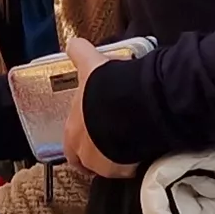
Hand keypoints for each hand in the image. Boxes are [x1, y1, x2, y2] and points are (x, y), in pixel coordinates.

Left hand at [60, 35, 133, 178]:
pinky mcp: (124, 169)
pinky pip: (130, 170)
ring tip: (132, 146)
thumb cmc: (104, 88)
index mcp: (72, 132)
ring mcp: (104, 164)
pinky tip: (144, 150)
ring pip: (109, 168)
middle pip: (89, 162)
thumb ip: (80, 53)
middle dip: (99, 155)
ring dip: (117, 160)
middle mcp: (84, 153)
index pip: (70, 149)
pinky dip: (135, 163)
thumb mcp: (90, 65)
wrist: (130, 105)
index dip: (80, 144)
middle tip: (114, 143)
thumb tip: (74, 43)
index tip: (92, 139)